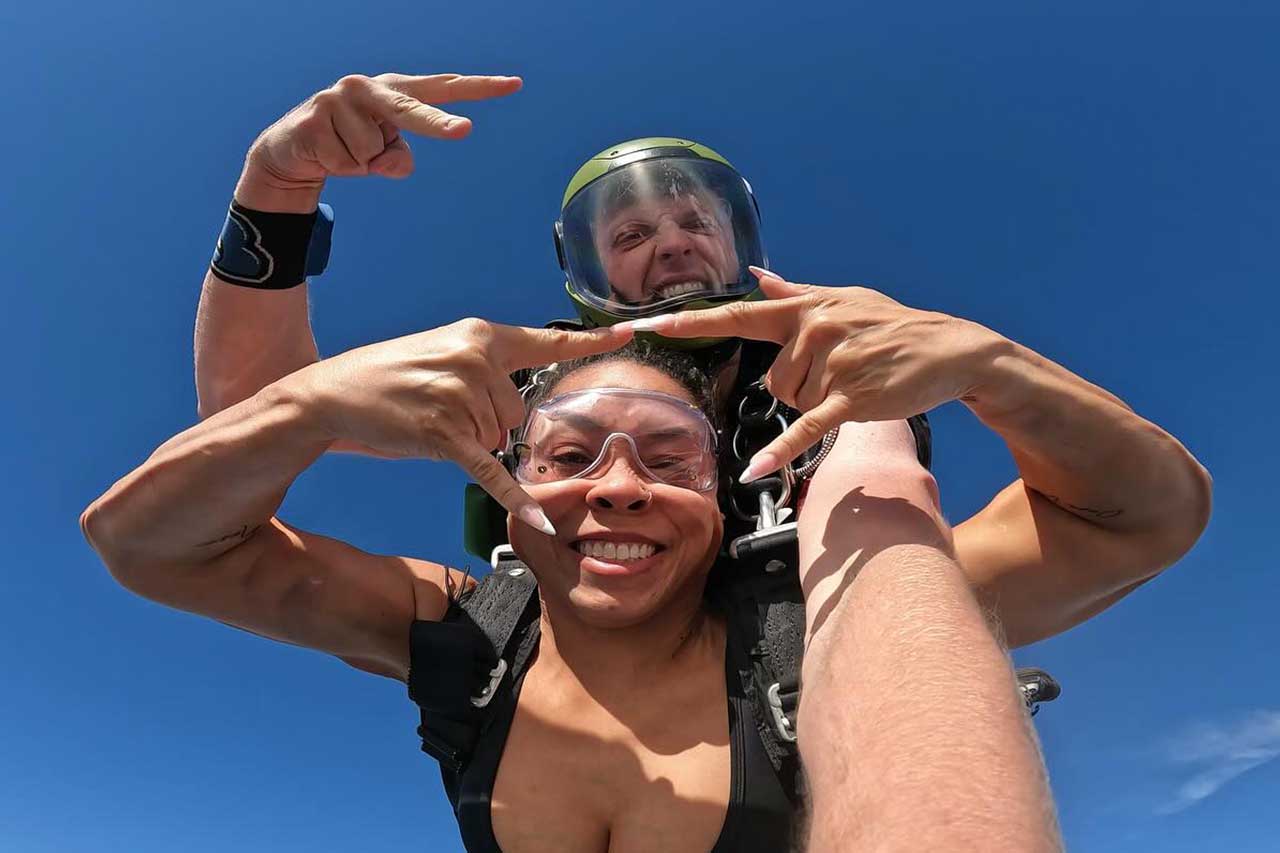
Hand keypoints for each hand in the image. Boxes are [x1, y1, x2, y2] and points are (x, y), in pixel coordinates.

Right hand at [236, 72, 522, 209]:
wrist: (291, 151)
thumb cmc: (349, 148)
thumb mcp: (381, 158)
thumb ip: (397, 160)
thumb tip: (398, 163)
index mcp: (394, 91)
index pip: (443, 87)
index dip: (479, 87)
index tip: (513, 84)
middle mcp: (369, 88)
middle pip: (412, 111)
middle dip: (438, 123)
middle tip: (466, 131)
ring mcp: (339, 99)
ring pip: (373, 153)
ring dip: (361, 164)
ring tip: (342, 151)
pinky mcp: (314, 118)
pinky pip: (348, 163)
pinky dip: (341, 169)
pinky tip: (325, 154)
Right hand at [285, 319, 631, 532]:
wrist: (329, 395)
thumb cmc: (387, 378)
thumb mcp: (440, 352)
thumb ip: (484, 364)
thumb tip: (516, 398)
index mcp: (479, 334)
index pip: (544, 342)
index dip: (591, 342)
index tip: (633, 332)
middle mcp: (474, 359)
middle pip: (518, 411)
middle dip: (487, 422)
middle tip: (441, 410)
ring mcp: (459, 397)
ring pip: (500, 439)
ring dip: (470, 442)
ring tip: (429, 421)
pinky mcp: (443, 435)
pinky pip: (489, 471)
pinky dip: (512, 498)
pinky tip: (538, 520)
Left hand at [621, 269, 1004, 480]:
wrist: (950, 348)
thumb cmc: (894, 326)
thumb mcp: (846, 299)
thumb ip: (796, 292)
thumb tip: (757, 276)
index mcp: (805, 308)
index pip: (739, 317)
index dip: (692, 323)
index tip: (649, 326)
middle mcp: (814, 329)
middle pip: (772, 380)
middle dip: (801, 388)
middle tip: (842, 375)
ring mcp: (832, 362)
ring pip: (792, 401)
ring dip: (819, 404)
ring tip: (856, 384)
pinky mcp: (850, 396)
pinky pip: (805, 426)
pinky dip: (782, 451)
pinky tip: (755, 471)